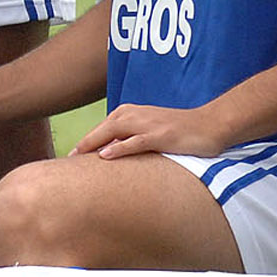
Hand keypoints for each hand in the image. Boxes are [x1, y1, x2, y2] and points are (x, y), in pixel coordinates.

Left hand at [73, 101, 226, 160]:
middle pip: (102, 129)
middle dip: (83, 144)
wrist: (210, 124)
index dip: (84, 142)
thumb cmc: (179, 130)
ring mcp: (148, 124)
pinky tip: (106, 156)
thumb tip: (108, 155)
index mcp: (130, 113)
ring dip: (94, 144)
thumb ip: (129, 139)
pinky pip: (136, 141)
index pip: (101, 128)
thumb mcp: (149, 131)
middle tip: (66, 162)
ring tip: (77, 159)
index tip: (69, 158)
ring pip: (114, 132)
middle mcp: (136, 115)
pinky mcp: (161, 136)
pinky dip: (120, 148)